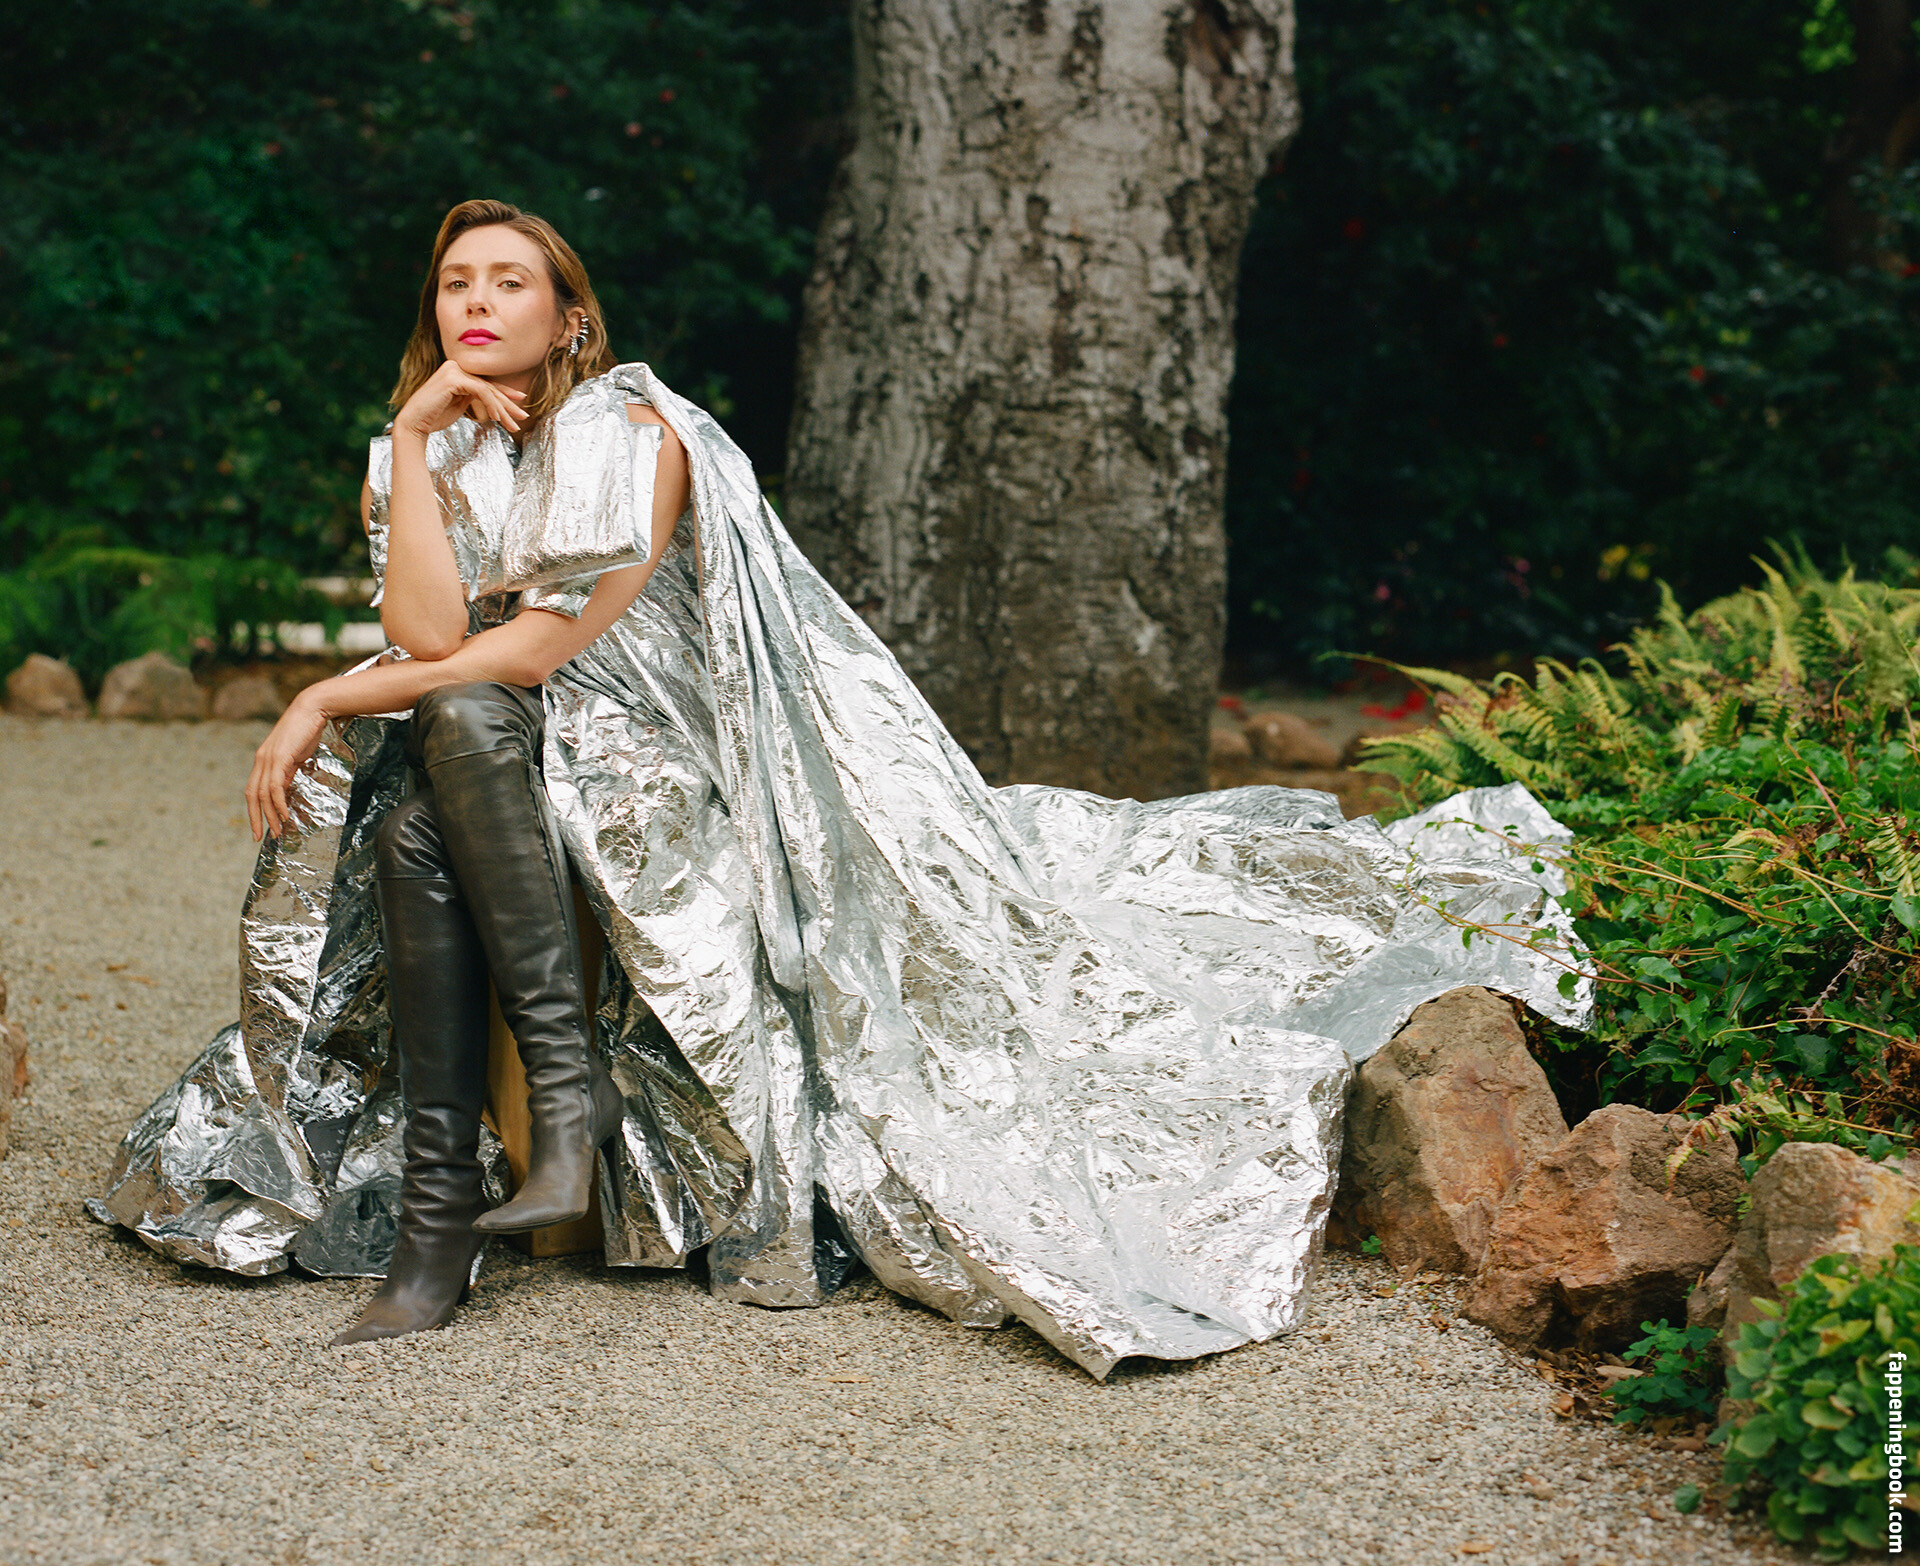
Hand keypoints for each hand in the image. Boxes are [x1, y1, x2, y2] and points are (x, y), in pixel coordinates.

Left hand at [245, 694, 330, 840]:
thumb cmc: (307, 729)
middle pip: (253, 795)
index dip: (254, 810)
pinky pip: (276, 786)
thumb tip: (285, 789)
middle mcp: (261, 760)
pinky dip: (278, 803)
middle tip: (261, 836)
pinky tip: (284, 815)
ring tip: (277, 831)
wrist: (312, 709)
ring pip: (263, 794)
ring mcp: (269, 759)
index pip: (254, 790)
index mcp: (263, 759)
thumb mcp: (296, 755)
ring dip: (270, 815)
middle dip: (256, 818)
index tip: (260, 827)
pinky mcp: (280, 758)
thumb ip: (288, 771)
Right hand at [394, 358, 527, 439]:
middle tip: (523, 416)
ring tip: (513, 425)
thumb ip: (474, 396)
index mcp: (458, 372)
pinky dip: (492, 405)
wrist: (415, 423)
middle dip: (508, 404)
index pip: (486, 383)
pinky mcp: (453, 378)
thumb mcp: (460, 404)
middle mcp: (456, 367)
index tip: (521, 400)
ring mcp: (454, 370)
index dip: (505, 392)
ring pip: (487, 390)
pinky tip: (497, 418)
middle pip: (489, 386)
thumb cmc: (435, 417)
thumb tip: (494, 399)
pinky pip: (481, 391)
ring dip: (503, 409)